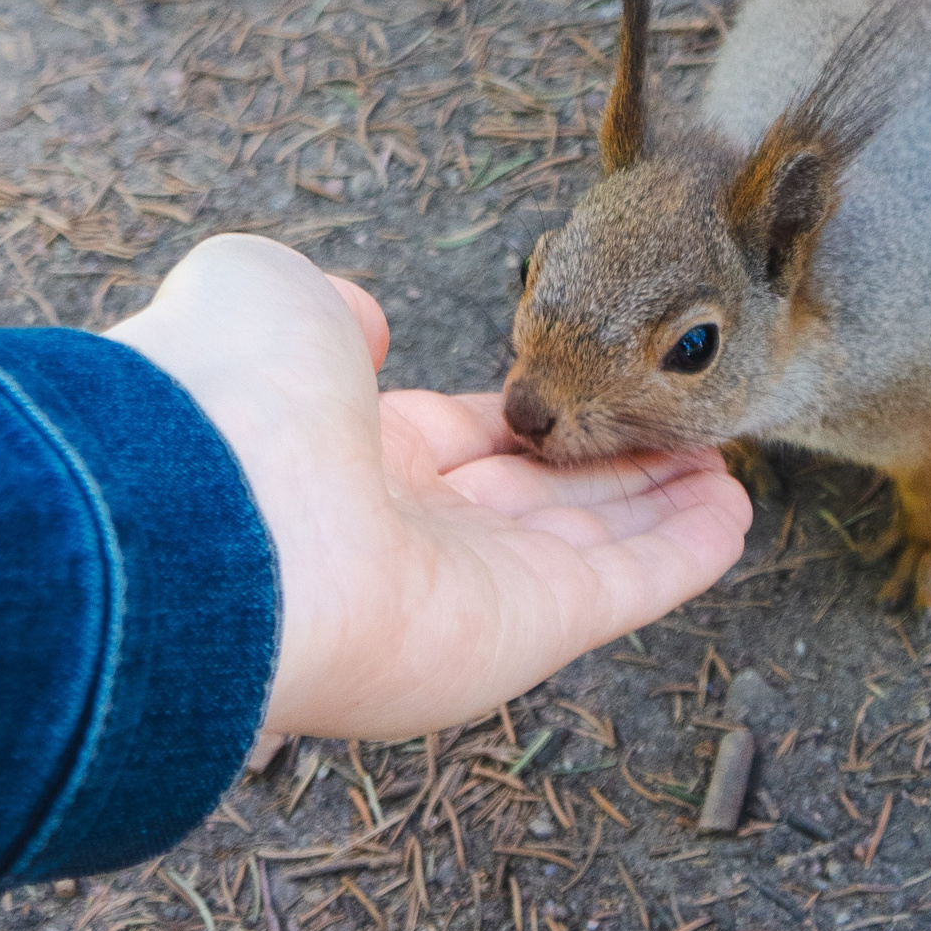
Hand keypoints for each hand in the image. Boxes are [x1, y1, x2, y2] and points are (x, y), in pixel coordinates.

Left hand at [106, 236, 749, 744]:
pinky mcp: (521, 634)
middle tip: (683, 431)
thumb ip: (333, 306)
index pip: (460, 435)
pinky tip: (732, 515)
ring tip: (727, 469)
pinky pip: (621, 588)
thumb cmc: (224, 394)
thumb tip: (368, 323)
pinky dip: (683, 553)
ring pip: (589, 544)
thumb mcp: (270, 296)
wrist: (198, 514)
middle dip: (612, 466)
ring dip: (662, 506)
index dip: (533, 414)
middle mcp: (404, 531)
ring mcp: (466, 590)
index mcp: (344, 452)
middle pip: (536, 497)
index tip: (592, 387)